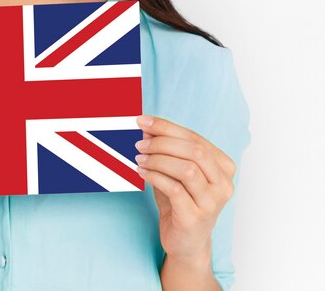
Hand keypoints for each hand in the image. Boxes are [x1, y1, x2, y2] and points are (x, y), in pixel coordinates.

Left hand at [134, 115, 235, 262]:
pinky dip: (155, 177)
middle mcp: (223, 184)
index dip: (167, 127)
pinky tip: (142, 173)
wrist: (185, 242)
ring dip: (158, 160)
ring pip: (187, 169)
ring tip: (139, 159)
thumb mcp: (174, 173)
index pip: (195, 138)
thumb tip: (146, 127)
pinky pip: (174, 189)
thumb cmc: (180, 202)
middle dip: (162, 142)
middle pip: (194, 150)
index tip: (143, 121)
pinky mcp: (195, 217)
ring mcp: (212, 202)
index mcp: (223, 167)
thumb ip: (167, 151)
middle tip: (139, 144)